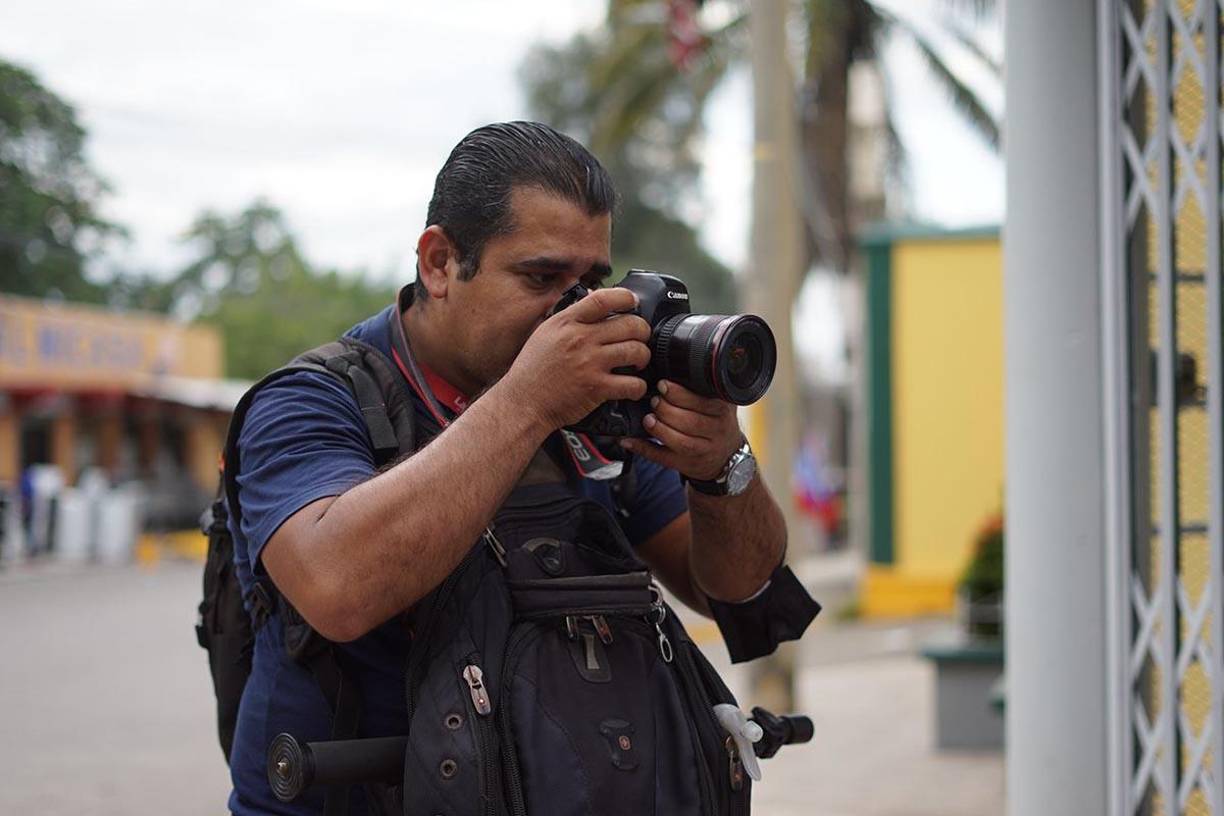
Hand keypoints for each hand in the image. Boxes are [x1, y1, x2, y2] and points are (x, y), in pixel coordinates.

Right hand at [501, 287, 651, 430]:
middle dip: (642, 331)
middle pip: (629, 324)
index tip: (632, 302)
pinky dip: (638, 386)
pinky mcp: (597, 388)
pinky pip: (632, 383)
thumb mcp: (544, 333)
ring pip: (636, 351)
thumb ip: (569, 317)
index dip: (625, 297)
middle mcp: (580, 339)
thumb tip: (591, 298)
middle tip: (640, 339)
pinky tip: (633, 386)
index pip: (603, 299)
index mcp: (566, 323)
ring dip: (643, 357)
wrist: (523, 403)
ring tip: (638, 362)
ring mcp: (590, 363)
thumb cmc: (531, 371)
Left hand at [619, 379, 742, 480]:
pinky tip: (629, 440)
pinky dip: (644, 449)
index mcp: (722, 411)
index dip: (679, 393)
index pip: (702, 401)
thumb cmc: (715, 422)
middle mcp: (716, 431)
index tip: (663, 385)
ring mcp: (703, 450)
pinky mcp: (687, 465)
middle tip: (654, 401)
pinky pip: (664, 459)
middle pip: (690, 422)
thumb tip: (673, 364)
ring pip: (681, 442)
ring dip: (659, 429)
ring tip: (648, 419)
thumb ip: (703, 387)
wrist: (726, 455)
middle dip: (667, 409)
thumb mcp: (719, 402)